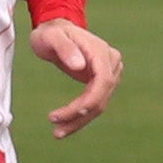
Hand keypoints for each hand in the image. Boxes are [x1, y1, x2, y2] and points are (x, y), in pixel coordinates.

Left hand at [29, 17, 121, 138]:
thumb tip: (80, 66)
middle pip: (101, 96)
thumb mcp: (51, 37)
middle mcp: (111, 63)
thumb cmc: (51, 33)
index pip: (103, 80)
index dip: (91, 99)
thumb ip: (65, 48)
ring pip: (99, 104)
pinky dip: (80, 117)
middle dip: (80, 115)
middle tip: (56, 128)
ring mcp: (109, 73)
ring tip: (58, 132)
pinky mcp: (102, 83)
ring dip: (80, 121)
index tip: (73, 112)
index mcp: (101, 51)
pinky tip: (64, 126)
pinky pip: (95, 103)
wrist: (56, 29)